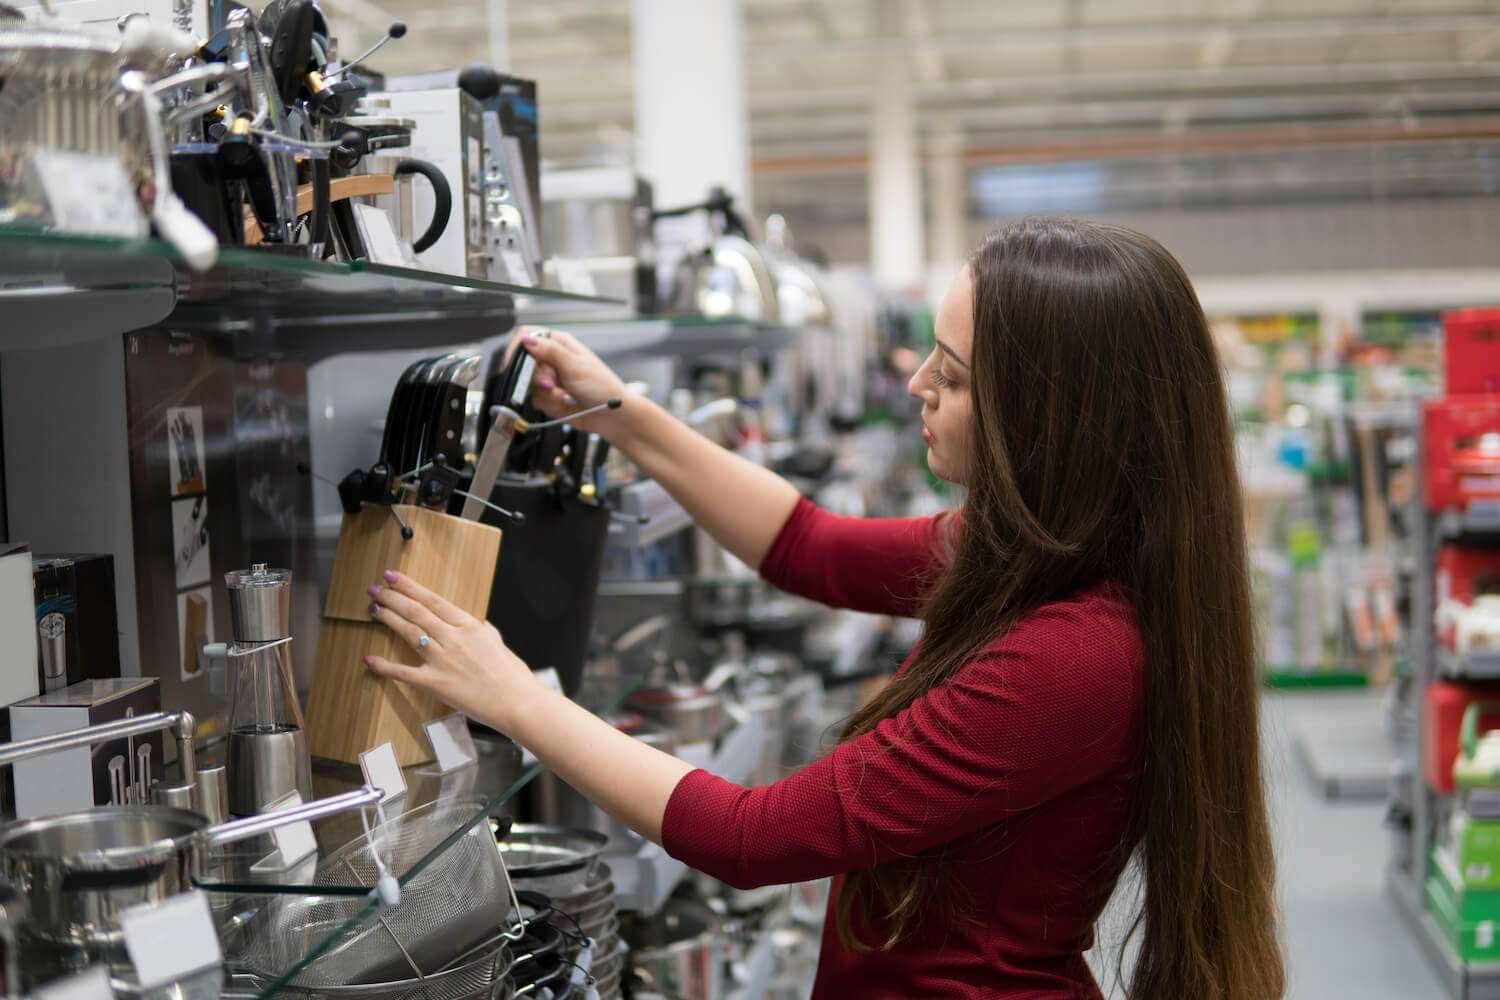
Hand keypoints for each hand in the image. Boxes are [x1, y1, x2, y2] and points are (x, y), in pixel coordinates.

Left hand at [363, 571, 541, 735]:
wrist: (517, 701)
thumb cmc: (512, 675)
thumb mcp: (497, 642)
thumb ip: (482, 630)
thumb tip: (478, 624)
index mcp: (469, 625)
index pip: (433, 600)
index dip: (409, 587)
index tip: (392, 577)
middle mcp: (453, 638)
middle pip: (416, 612)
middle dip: (392, 598)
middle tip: (375, 590)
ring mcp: (443, 660)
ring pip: (409, 633)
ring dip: (388, 619)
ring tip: (374, 610)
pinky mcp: (435, 683)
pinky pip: (404, 672)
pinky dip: (384, 666)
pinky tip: (370, 660)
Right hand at [510, 325, 629, 435]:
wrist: (612, 416)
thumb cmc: (603, 388)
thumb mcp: (576, 366)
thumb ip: (550, 352)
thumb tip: (527, 339)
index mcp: (559, 344)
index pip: (526, 336)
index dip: (517, 350)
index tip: (515, 366)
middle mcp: (552, 359)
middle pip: (524, 364)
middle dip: (538, 379)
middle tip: (552, 384)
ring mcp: (549, 378)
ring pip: (529, 385)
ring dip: (547, 395)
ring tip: (566, 396)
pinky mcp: (548, 397)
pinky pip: (536, 400)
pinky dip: (549, 405)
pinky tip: (565, 403)